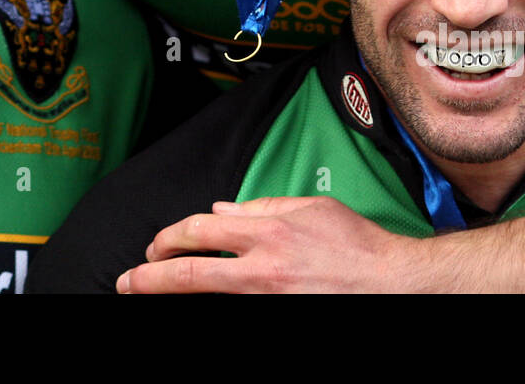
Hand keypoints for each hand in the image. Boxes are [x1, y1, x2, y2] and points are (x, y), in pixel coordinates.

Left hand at [117, 196, 413, 292]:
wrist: (396, 285)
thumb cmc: (359, 246)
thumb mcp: (312, 209)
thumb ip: (263, 207)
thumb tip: (222, 211)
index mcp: (269, 232)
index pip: (201, 230)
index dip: (171, 237)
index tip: (156, 246)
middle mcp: (263, 268)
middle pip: (190, 273)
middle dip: (151, 278)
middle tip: (129, 282)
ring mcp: (269, 300)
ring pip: (207, 298)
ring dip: (172, 298)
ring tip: (147, 297)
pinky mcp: (279, 317)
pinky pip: (234, 312)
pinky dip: (209, 309)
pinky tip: (195, 309)